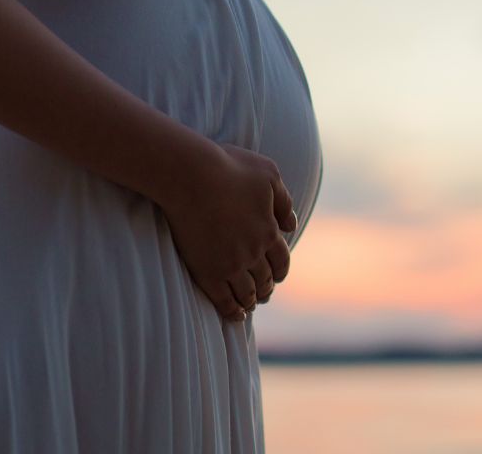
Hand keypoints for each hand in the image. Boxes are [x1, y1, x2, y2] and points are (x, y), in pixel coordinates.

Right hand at [159, 142, 298, 322]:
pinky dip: (232, 311)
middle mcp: (254, 252)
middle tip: (263, 294)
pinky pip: (224, 300)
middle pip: (265, 279)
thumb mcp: (267, 174)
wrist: (190, 175)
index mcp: (269, 230)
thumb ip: (283, 201)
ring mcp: (230, 264)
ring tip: (249, 306)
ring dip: (251, 301)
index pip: (282, 260)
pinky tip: (235, 315)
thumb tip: (291, 224)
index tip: (277, 276)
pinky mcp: (207, 271)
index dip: (280, 270)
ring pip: (247, 293)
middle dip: (266, 288)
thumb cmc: (228, 167)